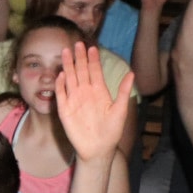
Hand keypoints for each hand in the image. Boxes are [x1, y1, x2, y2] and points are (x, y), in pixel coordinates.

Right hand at [54, 41, 134, 162]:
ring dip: (68, 66)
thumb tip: (132, 73)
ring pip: (70, 78)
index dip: (93, 60)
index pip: (95, 72)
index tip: (92, 47)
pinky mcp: (64, 109)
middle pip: (81, 71)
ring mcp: (74, 100)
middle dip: (79, 58)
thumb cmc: (112, 131)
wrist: (98, 148)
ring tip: (66, 51)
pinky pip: (61, 94)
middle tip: (78, 43)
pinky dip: (61, 84)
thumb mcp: (120, 110)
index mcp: (99, 92)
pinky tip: (62, 74)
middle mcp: (86, 93)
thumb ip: (123, 91)